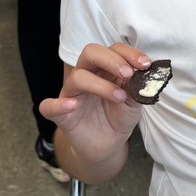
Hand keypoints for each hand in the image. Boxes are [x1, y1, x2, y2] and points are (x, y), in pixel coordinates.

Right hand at [39, 43, 148, 167]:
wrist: (107, 145)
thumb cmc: (118, 117)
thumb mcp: (134, 103)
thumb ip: (138, 88)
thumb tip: (146, 75)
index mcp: (105, 69)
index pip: (114, 50)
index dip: (129, 53)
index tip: (145, 64)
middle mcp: (87, 76)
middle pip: (91, 53)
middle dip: (112, 60)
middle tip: (128, 74)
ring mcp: (72, 94)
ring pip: (77, 77)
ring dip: (100, 85)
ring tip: (119, 98)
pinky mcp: (61, 115)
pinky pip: (49, 106)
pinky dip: (58, 104)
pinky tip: (73, 106)